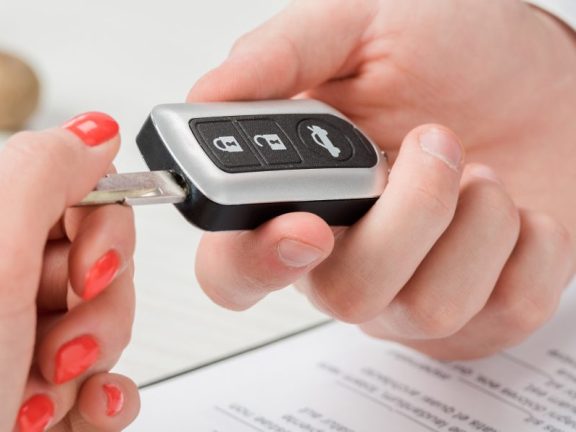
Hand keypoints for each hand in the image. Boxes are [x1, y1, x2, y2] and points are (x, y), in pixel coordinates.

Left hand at [0, 113, 138, 430]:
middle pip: (101, 260)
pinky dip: (109, 397)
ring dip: (98, 358)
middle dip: (100, 305)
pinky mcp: (49, 391)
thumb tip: (96, 132)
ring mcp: (25, 340)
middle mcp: (1, 282)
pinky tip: (85, 409)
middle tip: (59, 340)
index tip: (90, 267)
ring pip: (111, 319)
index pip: (75, 192)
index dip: (103, 225)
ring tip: (48, 388)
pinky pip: (110, 376)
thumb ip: (42, 173)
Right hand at [188, 0, 575, 358]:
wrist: (548, 80)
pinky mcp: (488, 314)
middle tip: (432, 142)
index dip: (255, 262)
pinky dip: (533, 242)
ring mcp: (416, 292)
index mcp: (302, 200)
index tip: (307, 225)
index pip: (237, 267)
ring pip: (429, 307)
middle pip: (343, 295)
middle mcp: (351, 257)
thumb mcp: (362, 25)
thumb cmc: (455, 52)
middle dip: (405, 219)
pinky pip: (509, 307)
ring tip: (481, 169)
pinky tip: (521, 209)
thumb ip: (281, 55)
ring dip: (476, 221)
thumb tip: (208, 93)